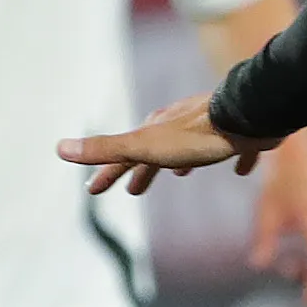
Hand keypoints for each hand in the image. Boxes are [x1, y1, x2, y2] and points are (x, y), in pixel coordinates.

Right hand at [63, 94, 269, 196]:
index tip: (93, 190)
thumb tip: (59, 148)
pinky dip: (234, 160)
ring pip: (190, 146)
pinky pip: (236, 149)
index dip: (107, 173)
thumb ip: (106, 149)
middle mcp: (180, 125)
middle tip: (133, 189)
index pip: (123, 155)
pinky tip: (241, 170)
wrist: (248, 116)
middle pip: (154, 151)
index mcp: (156, 130)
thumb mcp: (145, 146)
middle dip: (140, 169)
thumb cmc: (196, 136)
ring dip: (179, 162)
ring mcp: (211, 127)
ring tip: (179, 175)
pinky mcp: (240, 134)